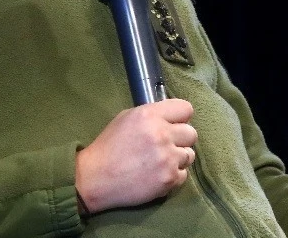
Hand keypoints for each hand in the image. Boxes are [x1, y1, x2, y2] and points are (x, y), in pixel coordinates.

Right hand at [75, 98, 197, 212]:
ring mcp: (167, 158)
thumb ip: (152, 114)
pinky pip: (184, 175)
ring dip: (178, 158)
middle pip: (192, 133)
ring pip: (189, 155)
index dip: (180, 117)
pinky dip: (173, 175)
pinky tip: (157, 174)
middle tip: (166, 145)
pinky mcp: (169, 179)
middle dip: (180, 139)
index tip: (173, 124)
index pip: (186, 109)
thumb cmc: (109, 146)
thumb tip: (171, 117)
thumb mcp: (126, 118)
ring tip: (160, 161)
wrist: (95, 178)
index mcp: (150, 115)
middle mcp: (162, 134)